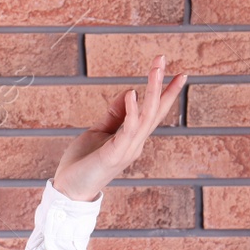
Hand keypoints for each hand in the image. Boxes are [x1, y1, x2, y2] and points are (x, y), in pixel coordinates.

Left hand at [51, 54, 186, 201]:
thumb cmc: (84, 162)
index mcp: (133, 137)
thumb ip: (115, 114)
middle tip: (162, 58)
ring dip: (152, 91)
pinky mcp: (113, 155)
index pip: (154, 112)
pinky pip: (127, 130)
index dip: (166, 93)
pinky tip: (134, 94)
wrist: (69, 190)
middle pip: (154, 110)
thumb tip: (130, 92)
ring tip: (156, 68)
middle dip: (161, 84)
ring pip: (145, 117)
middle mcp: (135, 143)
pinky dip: (132, 112)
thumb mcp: (99, 131)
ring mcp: (127, 149)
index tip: (180, 73)